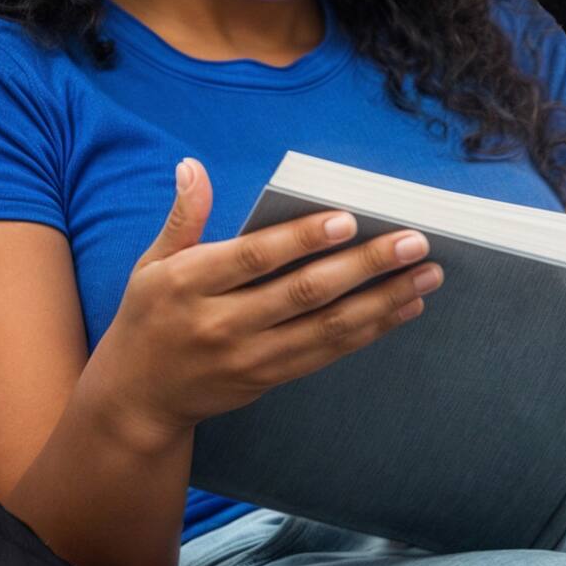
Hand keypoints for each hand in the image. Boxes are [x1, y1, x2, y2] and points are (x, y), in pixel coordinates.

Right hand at [80, 158, 441, 446]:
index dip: (302, 239)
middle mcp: (222, 322)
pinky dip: (370, 330)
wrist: (139, 398)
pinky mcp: (270, 378)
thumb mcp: (151, 264)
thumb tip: (194, 167)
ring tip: (426, 277)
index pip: (255, 258)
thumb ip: (183, 218)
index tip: (347, 220)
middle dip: (365, 266)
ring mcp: (250, 356)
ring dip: (383, 300)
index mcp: (190, 283)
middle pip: (304, 292)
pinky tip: (403, 308)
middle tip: (414, 243)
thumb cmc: (149, 317)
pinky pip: (328, 352)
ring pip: (327, 327)